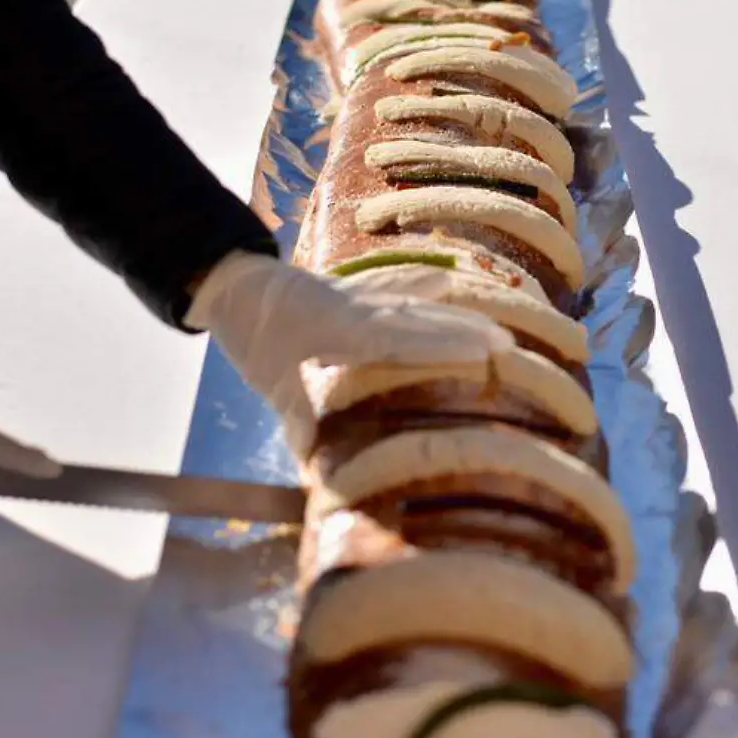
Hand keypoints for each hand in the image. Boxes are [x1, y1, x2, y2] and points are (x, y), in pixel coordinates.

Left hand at [185, 252, 513, 454]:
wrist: (229, 281)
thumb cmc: (251, 331)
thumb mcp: (269, 378)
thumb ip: (297, 414)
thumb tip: (311, 459)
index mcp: (343, 329)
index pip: (404, 339)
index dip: (446, 345)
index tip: (485, 351)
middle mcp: (359, 308)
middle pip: (420, 317)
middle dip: (464, 330)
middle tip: (508, 343)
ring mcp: (357, 295)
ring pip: (414, 298)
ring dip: (452, 308)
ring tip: (492, 315)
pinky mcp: (349, 290)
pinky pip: (395, 284)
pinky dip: (420, 283)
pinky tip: (440, 278)